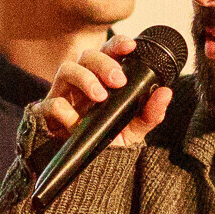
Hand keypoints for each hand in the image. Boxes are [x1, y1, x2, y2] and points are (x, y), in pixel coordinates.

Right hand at [30, 36, 171, 153]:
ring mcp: (64, 94)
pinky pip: (50, 102)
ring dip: (85, 78)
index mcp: (103, 78)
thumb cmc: (109, 138)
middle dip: (103, 63)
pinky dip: (61, 107)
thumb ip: (151, 112)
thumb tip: (166, 93)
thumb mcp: (135, 128)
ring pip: (66, 69)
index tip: (131, 46)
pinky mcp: (48, 114)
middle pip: (87, 55)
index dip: (117, 44)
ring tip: (100, 97)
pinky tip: (74, 120)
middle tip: (119, 80)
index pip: (108, 51)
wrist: (89, 169)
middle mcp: (82, 81)